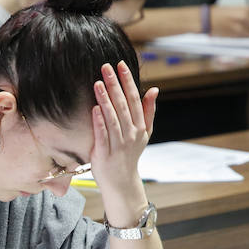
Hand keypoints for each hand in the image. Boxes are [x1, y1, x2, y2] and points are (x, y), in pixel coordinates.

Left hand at [89, 61, 157, 224]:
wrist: (122, 183)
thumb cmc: (131, 154)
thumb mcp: (145, 133)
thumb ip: (148, 111)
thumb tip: (154, 89)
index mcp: (140, 127)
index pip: (134, 99)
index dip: (127, 81)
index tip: (120, 65)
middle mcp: (131, 134)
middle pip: (122, 106)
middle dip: (114, 85)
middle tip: (105, 66)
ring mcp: (118, 145)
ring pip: (112, 118)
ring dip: (105, 100)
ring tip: (97, 83)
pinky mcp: (104, 154)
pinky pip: (102, 136)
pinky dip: (99, 122)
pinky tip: (94, 108)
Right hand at [210, 5, 248, 36]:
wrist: (206, 19)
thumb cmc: (220, 14)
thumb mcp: (237, 9)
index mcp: (246, 8)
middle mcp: (245, 17)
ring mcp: (240, 27)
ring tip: (242, 31)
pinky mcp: (235, 35)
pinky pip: (246, 39)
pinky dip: (244, 39)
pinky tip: (236, 34)